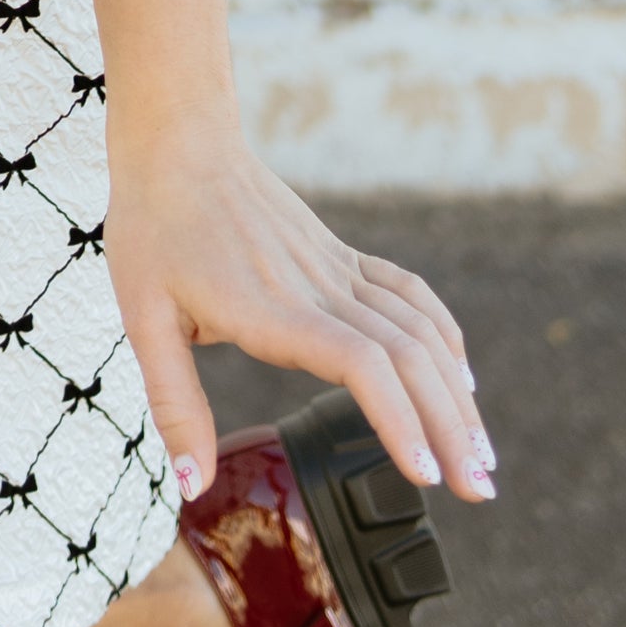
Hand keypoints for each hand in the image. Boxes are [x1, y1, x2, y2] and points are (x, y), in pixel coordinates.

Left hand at [102, 121, 494, 503]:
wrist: (177, 136)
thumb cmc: (154, 224)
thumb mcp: (142, 317)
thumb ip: (174, 403)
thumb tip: (191, 485)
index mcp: (272, 308)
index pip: (361, 366)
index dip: (401, 421)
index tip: (428, 475)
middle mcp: (318, 286)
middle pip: (408, 357)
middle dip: (451, 427)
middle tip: (479, 491)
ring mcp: (335, 267)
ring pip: (418, 328)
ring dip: (457, 392)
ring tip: (482, 455)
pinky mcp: (339, 253)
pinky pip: (407, 292)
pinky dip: (443, 333)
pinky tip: (462, 374)